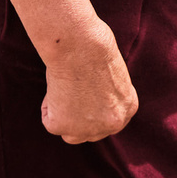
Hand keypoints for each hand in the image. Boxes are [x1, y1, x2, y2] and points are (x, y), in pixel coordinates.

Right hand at [41, 22, 136, 143]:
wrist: (80, 44)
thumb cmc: (92, 46)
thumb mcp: (110, 74)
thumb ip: (105, 95)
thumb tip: (89, 102)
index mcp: (128, 107)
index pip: (110, 121)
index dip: (94, 111)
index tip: (83, 99)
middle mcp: (113, 123)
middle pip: (92, 132)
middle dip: (79, 118)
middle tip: (69, 93)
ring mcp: (89, 129)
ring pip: (70, 134)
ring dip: (64, 116)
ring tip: (63, 88)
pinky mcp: (64, 127)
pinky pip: (49, 122)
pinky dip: (48, 106)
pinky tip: (56, 86)